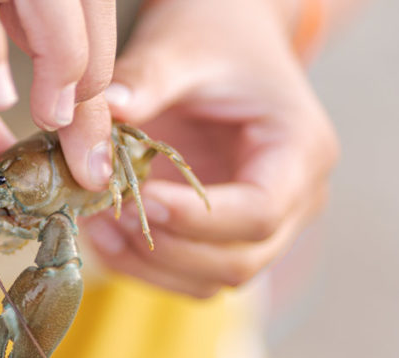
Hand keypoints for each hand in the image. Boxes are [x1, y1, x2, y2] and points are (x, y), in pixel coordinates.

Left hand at [84, 0, 339, 297]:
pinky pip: (190, 274)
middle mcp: (296, 199)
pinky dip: (145, 265)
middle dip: (167, 250)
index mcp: (301, 151)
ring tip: (97, 226)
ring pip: (212, 280)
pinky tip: (104, 233)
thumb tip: (105, 111)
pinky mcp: (226, 235)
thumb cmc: (214, 36)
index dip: (196, 219)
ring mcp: (264, 225)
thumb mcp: (180, 46)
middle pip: (239, 261)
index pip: (259, 213)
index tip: (141, 199)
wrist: (226, 37)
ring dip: (150, 266)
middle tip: (108, 216)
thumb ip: (146, 80)